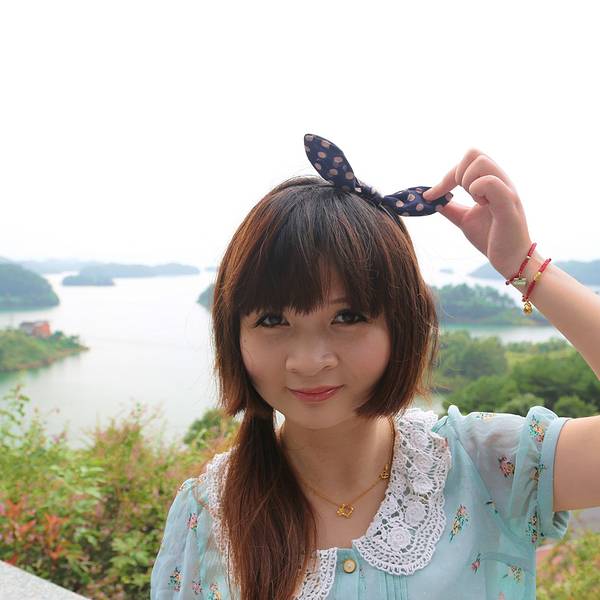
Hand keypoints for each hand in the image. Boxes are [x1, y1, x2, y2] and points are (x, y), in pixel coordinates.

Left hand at [422, 149, 533, 279]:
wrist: (511, 260)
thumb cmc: (492, 238)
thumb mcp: (464, 219)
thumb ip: (450, 207)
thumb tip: (431, 199)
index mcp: (491, 181)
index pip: (467, 159)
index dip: (446, 177)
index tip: (432, 195)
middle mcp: (501, 180)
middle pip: (473, 153)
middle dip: (456, 175)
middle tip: (461, 197)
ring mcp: (506, 190)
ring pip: (481, 162)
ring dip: (468, 182)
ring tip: (475, 202)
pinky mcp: (508, 204)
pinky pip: (490, 182)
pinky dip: (477, 191)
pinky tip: (482, 206)